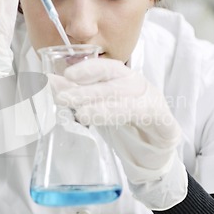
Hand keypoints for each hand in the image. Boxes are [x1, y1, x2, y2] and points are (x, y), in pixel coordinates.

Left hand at [51, 58, 187, 209]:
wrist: (157, 145)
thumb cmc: (126, 120)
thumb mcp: (99, 105)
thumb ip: (77, 94)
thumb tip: (50, 82)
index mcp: (124, 78)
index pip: (107, 68)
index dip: (88, 69)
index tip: (67, 75)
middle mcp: (138, 86)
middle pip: (113, 84)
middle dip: (86, 91)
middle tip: (62, 98)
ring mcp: (152, 101)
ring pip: (127, 100)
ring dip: (102, 106)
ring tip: (80, 114)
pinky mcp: (163, 121)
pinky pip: (143, 116)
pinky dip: (123, 117)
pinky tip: (104, 121)